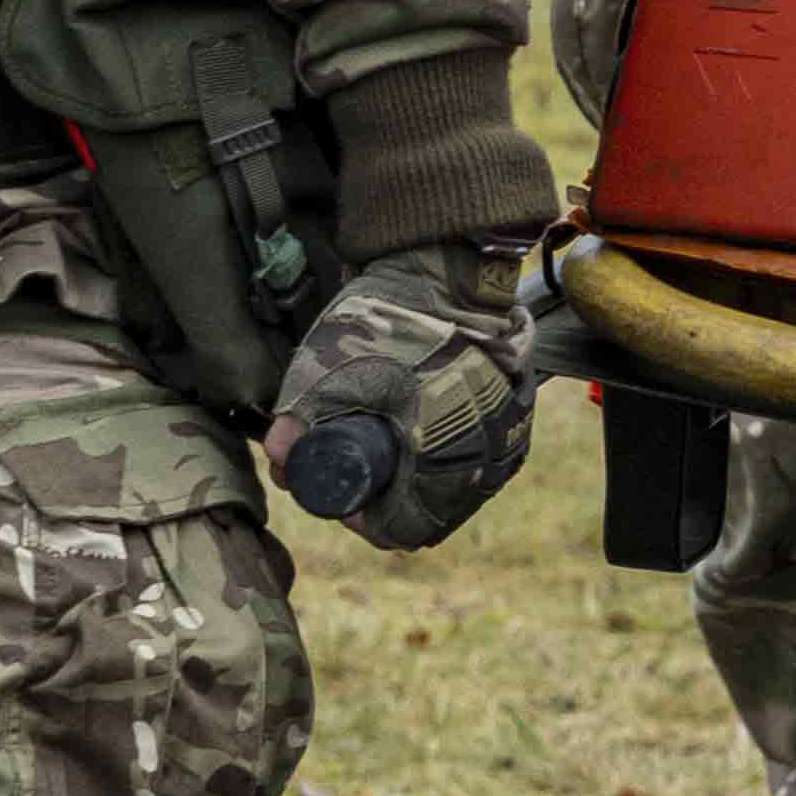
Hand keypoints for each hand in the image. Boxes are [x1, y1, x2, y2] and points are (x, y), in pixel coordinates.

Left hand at [267, 240, 541, 549]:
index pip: (399, 527)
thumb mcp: (330, 370)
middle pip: (430, 512)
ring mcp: (506, 440)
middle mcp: (483, 460)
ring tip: (391, 443)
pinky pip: (480, 459)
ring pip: (458, 488)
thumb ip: (298, 421)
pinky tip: (424, 429)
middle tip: (359, 467)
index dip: (361, 518)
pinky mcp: (516, 418)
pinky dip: (450, 456)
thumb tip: (278, 460)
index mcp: (441, 458)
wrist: (448, 268)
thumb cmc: (389, 321)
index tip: (340, 496)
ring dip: (422, 479)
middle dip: (389, 497)